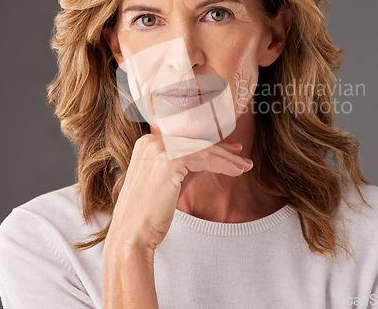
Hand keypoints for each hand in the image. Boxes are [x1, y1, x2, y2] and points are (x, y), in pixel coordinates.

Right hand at [106, 133, 252, 252]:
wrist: (132, 236)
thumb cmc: (150, 214)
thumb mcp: (170, 182)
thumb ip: (187, 166)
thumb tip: (210, 157)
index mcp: (147, 143)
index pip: (186, 142)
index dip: (211, 146)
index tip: (231, 150)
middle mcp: (151, 141)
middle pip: (196, 144)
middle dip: (223, 151)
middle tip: (242, 158)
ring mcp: (159, 149)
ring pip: (204, 150)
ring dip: (228, 159)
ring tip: (245, 166)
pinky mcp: (169, 161)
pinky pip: (205, 160)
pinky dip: (223, 165)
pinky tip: (236, 172)